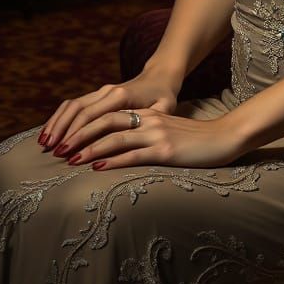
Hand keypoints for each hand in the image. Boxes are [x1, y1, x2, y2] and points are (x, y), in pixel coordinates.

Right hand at [39, 69, 178, 151]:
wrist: (160, 77)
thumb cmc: (164, 96)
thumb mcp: (165, 107)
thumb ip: (154, 119)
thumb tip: (141, 135)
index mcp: (122, 96)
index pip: (94, 116)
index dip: (78, 133)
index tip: (66, 151)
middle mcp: (107, 91)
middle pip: (78, 110)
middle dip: (63, 131)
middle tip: (51, 152)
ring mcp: (100, 91)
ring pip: (72, 105)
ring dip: (57, 123)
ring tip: (44, 143)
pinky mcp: (96, 94)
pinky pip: (73, 104)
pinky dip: (60, 116)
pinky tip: (51, 131)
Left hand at [58, 107, 245, 170]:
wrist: (225, 138)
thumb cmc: (197, 140)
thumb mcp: (168, 133)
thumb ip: (146, 137)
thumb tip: (121, 150)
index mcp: (148, 115)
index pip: (108, 116)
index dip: (84, 125)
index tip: (65, 139)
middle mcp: (149, 120)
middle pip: (105, 122)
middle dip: (79, 135)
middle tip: (58, 149)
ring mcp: (157, 135)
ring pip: (115, 138)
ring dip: (90, 149)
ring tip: (70, 159)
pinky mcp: (166, 151)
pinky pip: (134, 154)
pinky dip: (113, 161)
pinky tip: (98, 168)